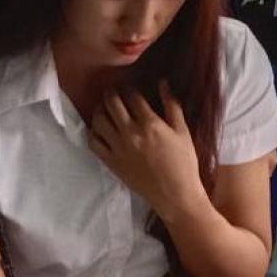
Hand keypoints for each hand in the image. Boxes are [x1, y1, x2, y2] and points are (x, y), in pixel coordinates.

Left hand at [88, 84, 205, 217]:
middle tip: (112, 90)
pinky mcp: (111, 162)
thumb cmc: (183, 161)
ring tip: (104, 107)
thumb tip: (163, 82)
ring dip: (100, 109)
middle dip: (111, 93)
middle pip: (113, 104)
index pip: (133, 96)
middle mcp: (131, 133)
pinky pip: (93, 142)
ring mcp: (118, 148)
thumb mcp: (182, 131)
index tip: (129, 86)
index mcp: (150, 123)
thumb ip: (172, 105)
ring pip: (99, 120)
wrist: (174, 193)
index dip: (129, 87)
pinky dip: (93, 132)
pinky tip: (98, 128)